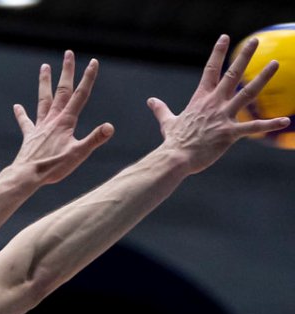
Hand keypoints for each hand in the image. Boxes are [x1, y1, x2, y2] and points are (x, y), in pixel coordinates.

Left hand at [11, 51, 114, 184]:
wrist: (27, 175)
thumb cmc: (53, 167)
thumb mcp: (78, 154)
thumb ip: (94, 139)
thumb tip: (110, 127)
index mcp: (66, 121)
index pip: (80, 95)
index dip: (87, 78)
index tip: (92, 61)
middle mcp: (52, 119)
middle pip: (61, 91)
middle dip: (66, 72)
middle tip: (68, 53)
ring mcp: (40, 126)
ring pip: (43, 99)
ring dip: (44, 82)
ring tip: (44, 66)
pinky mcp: (30, 136)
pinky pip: (26, 122)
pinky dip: (21, 114)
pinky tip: (16, 106)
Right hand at [149, 35, 287, 174]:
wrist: (175, 158)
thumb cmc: (173, 142)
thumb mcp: (167, 122)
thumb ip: (162, 110)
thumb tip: (151, 101)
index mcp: (200, 99)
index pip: (210, 70)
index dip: (218, 52)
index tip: (225, 37)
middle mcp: (214, 103)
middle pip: (232, 74)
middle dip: (244, 56)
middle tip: (255, 41)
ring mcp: (223, 116)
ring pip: (247, 93)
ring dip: (262, 78)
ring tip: (274, 64)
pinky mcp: (230, 133)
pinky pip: (253, 127)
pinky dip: (270, 124)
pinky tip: (286, 120)